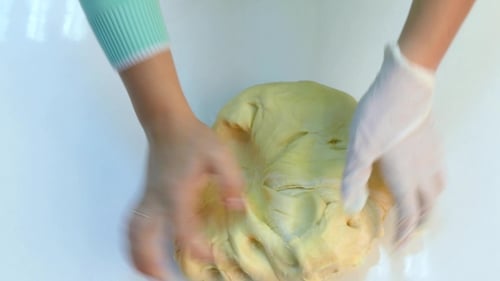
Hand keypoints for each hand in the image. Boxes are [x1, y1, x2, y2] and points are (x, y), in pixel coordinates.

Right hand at [128, 116, 244, 279]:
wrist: (168, 124)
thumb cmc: (194, 138)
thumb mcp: (220, 155)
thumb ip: (231, 181)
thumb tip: (238, 207)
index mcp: (177, 191)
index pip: (181, 228)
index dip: (195, 248)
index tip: (210, 258)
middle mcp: (157, 199)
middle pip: (145, 238)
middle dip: (154, 263)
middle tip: (167, 279)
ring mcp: (147, 198)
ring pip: (133, 233)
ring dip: (138, 256)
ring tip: (151, 274)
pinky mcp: (144, 197)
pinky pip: (131, 224)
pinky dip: (131, 242)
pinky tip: (140, 252)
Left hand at [341, 44, 445, 245]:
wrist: (405, 85)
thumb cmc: (378, 117)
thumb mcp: (359, 148)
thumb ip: (355, 178)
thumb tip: (352, 208)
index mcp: (405, 178)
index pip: (409, 213)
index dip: (403, 232)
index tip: (396, 244)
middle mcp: (424, 171)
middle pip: (428, 205)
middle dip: (418, 222)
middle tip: (407, 230)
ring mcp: (432, 155)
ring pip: (437, 189)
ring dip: (427, 204)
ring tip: (415, 206)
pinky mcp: (434, 141)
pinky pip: (438, 173)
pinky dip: (431, 185)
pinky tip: (419, 175)